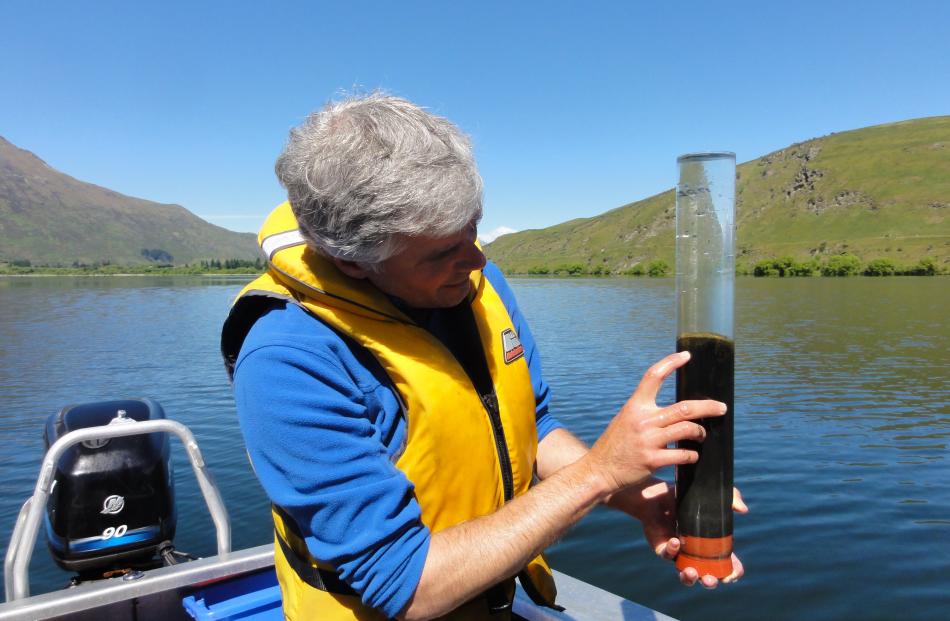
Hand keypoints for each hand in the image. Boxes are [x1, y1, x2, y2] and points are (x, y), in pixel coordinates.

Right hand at [584, 351, 725, 493]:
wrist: (599, 469)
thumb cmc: (616, 444)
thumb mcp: (626, 419)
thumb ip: (646, 411)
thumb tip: (675, 409)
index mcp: (635, 406)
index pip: (653, 376)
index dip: (671, 363)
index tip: (686, 356)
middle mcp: (643, 420)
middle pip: (685, 407)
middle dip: (708, 407)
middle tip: (721, 407)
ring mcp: (648, 440)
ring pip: (688, 429)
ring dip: (700, 432)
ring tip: (701, 434)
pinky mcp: (652, 460)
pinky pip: (682, 454)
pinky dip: (692, 455)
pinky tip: (691, 455)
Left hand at [610, 483, 748, 588]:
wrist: (659, 492)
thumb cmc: (687, 497)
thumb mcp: (710, 495)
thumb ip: (731, 498)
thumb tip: (743, 509)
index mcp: (711, 546)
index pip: (726, 566)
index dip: (732, 573)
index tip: (732, 574)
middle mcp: (695, 553)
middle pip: (706, 576)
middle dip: (710, 582)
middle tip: (710, 579)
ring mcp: (679, 553)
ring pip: (685, 574)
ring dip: (689, 578)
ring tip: (691, 572)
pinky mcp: (661, 547)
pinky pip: (666, 555)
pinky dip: (672, 550)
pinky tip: (676, 542)